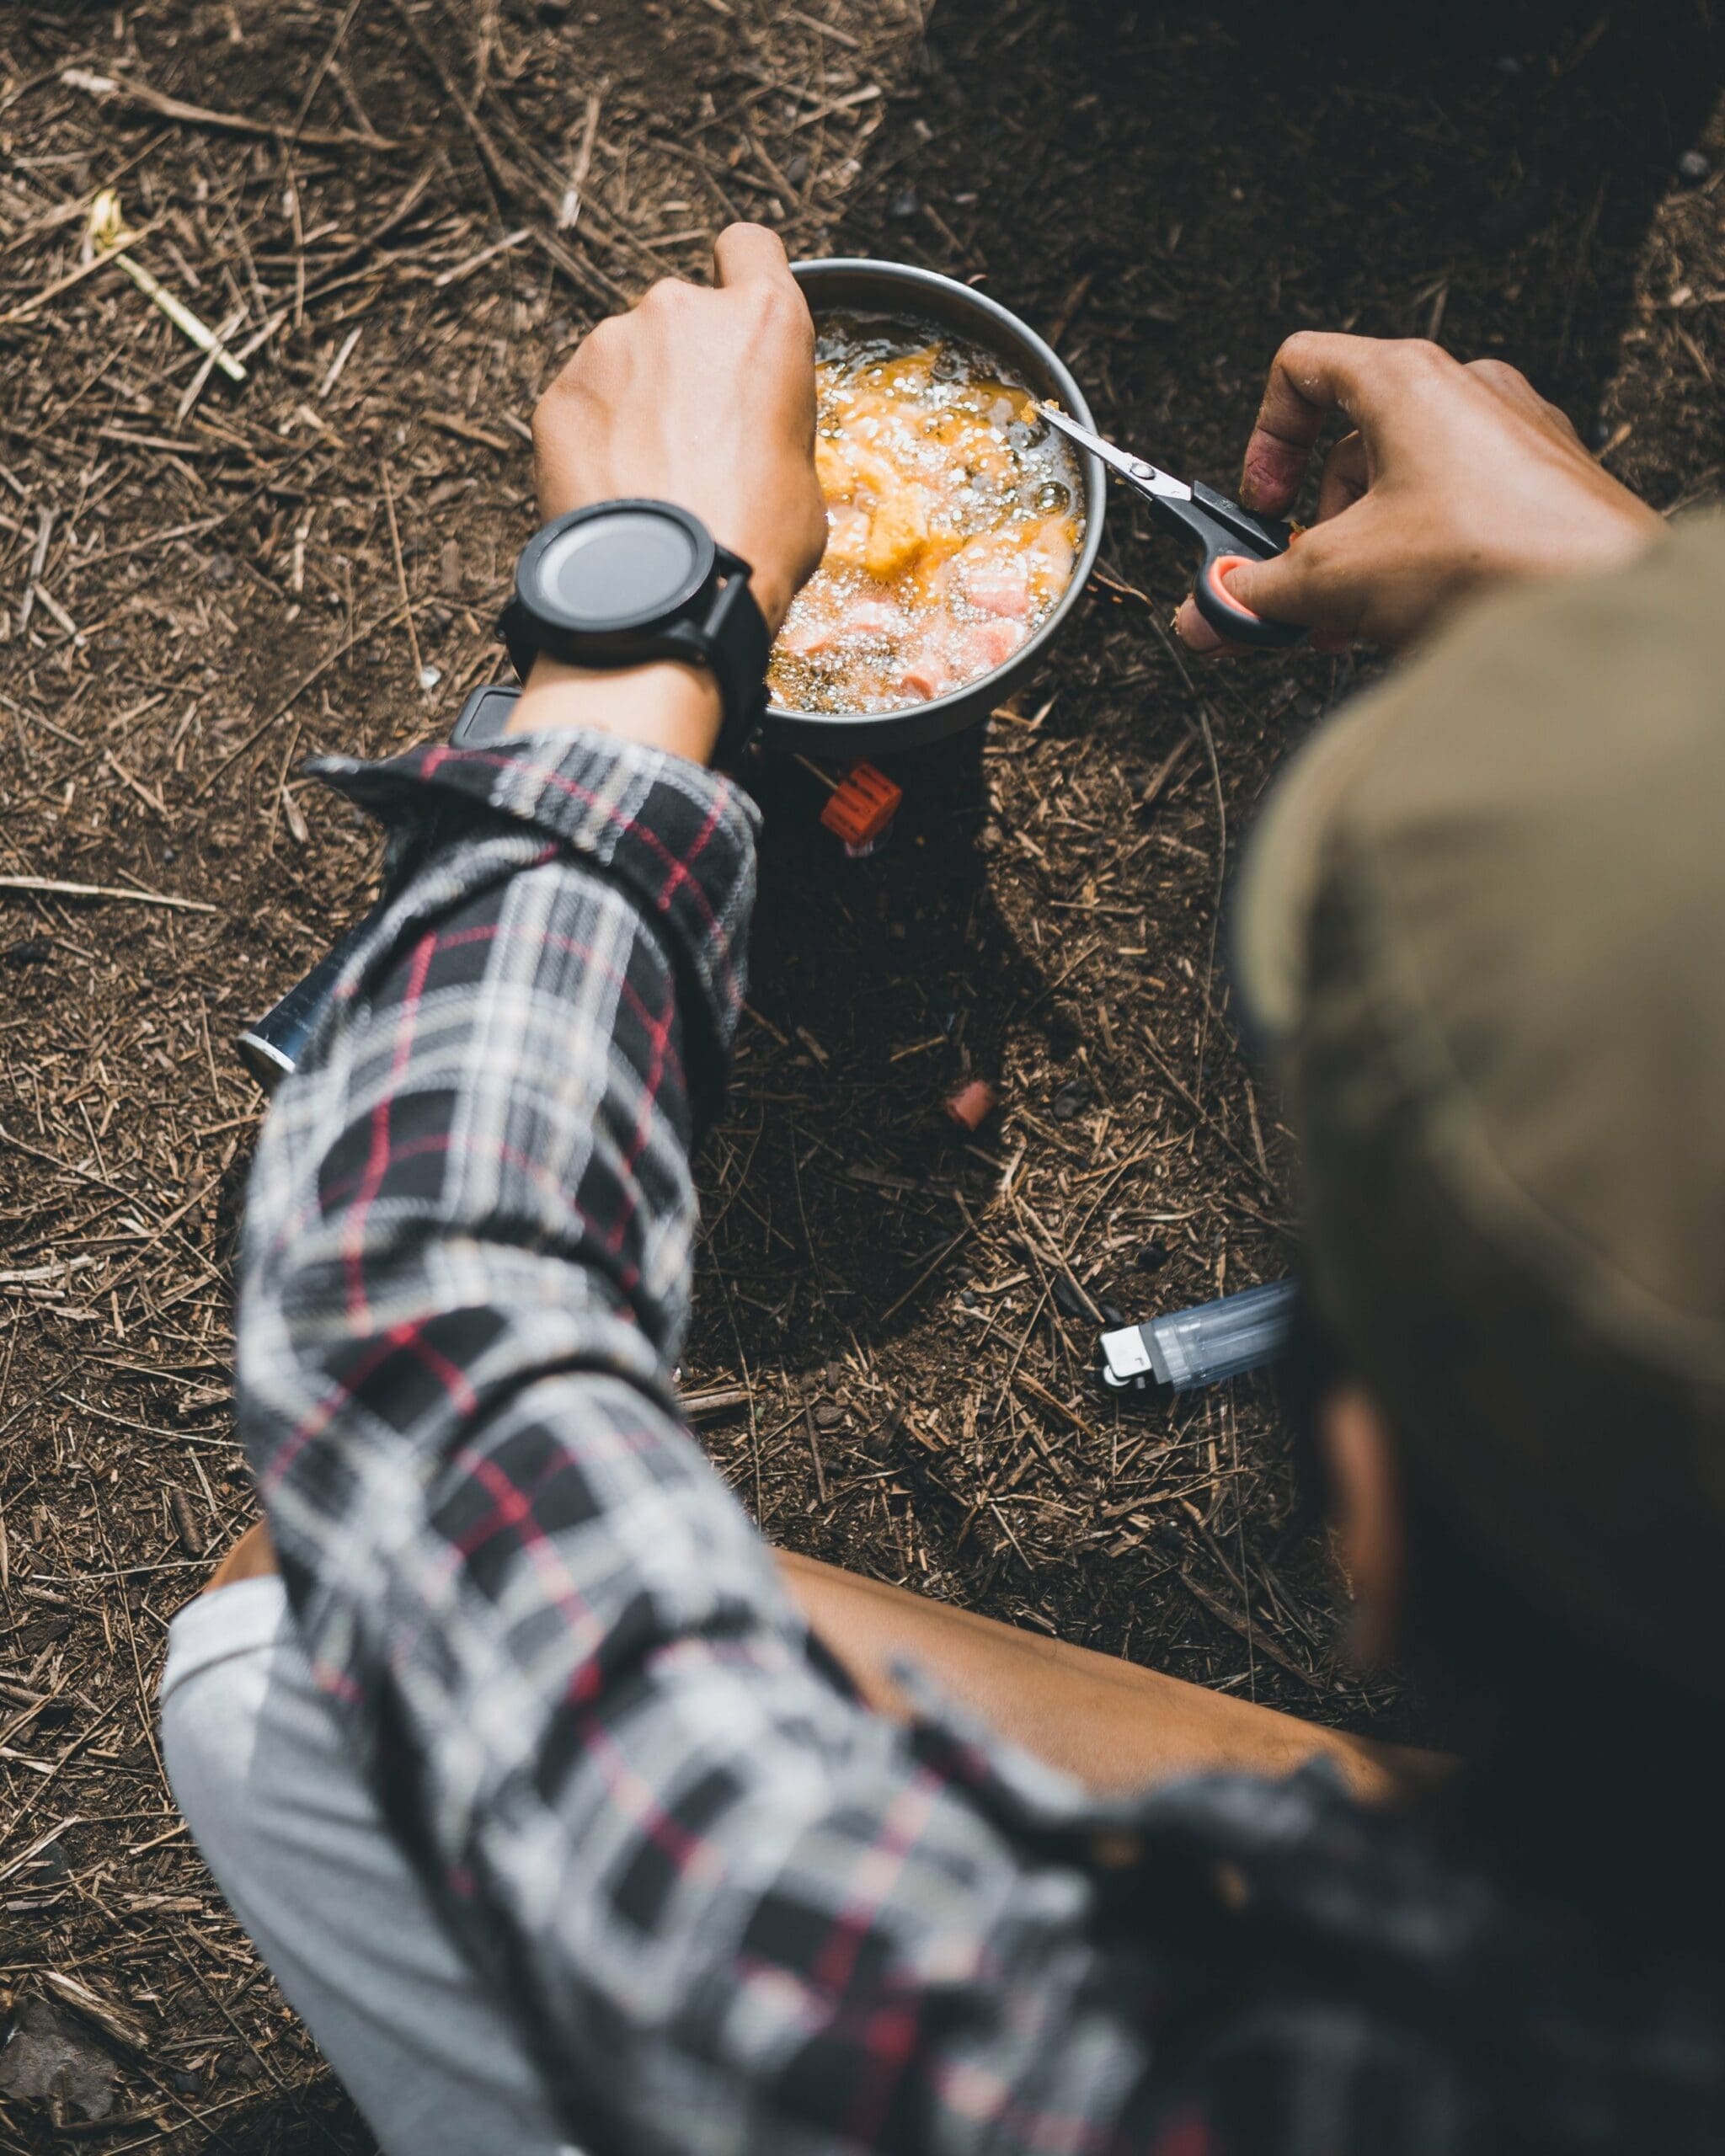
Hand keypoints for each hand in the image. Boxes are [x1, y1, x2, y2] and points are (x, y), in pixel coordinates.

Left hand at [530, 223, 825, 637]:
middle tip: (695, 442)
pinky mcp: (559, 391)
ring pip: (626, 360)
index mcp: (763, 322)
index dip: (742, 277)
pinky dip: (594, 438)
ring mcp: (611, 345)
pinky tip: (612, 493)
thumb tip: (749, 433)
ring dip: (636, 404)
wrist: (668, 592)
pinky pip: (583, 403)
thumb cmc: (755, 540)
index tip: (736, 318)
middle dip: (684, 365)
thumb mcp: (803, 474)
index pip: (748, 246)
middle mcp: (682, 311)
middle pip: (682, 317)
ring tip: (650, 481)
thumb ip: (770, 419)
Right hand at [1173, 334, 1661, 656]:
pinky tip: (1412, 619)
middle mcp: (1465, 391)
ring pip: (1405, 486)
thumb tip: (1209, 607)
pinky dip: (1420, 559)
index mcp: (1406, 381)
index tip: (1262, 505)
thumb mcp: (1335, 577)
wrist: (1599, 602)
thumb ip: (1255, 589)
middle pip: (1353, 444)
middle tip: (1303, 587)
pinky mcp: (1546, 488)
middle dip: (1316, 529)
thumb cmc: (1490, 557)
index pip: (1302, 368)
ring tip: (1357, 621)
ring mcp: (1512, 436)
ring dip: (1365, 555)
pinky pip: (1459, 511)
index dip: (1265, 440)